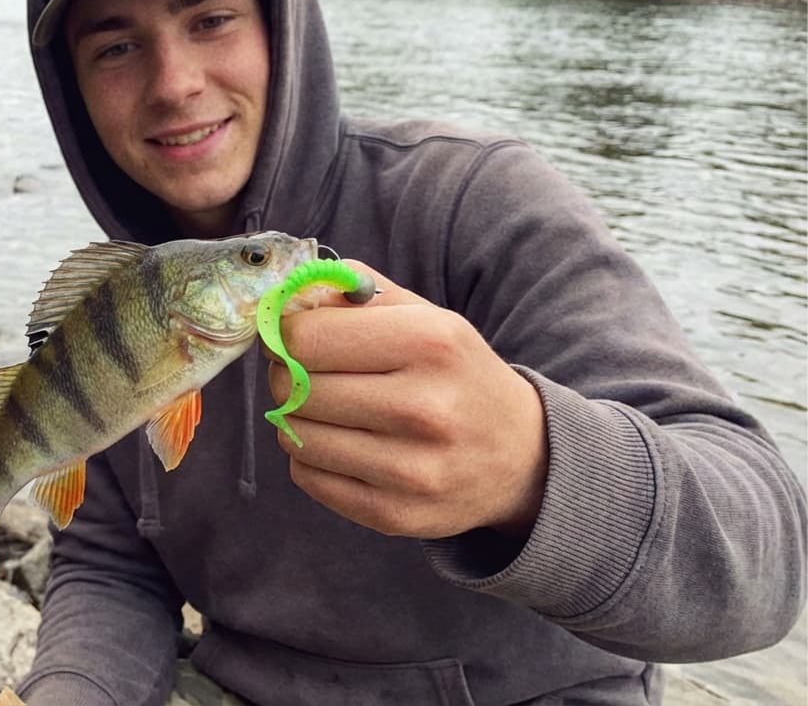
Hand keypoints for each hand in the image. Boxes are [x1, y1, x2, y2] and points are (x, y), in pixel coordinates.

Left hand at [265, 261, 548, 539]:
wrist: (522, 458)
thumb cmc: (455, 375)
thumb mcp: (426, 317)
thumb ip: (356, 294)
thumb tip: (286, 296)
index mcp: (430, 343)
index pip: (306, 338)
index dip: (285, 334)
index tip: (292, 337)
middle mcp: (423, 408)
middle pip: (295, 387)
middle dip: (287, 375)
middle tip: (305, 374)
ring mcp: (409, 469)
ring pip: (295, 435)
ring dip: (296, 418)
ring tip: (327, 410)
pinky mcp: (392, 514)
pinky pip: (306, 477)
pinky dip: (309, 458)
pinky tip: (341, 445)